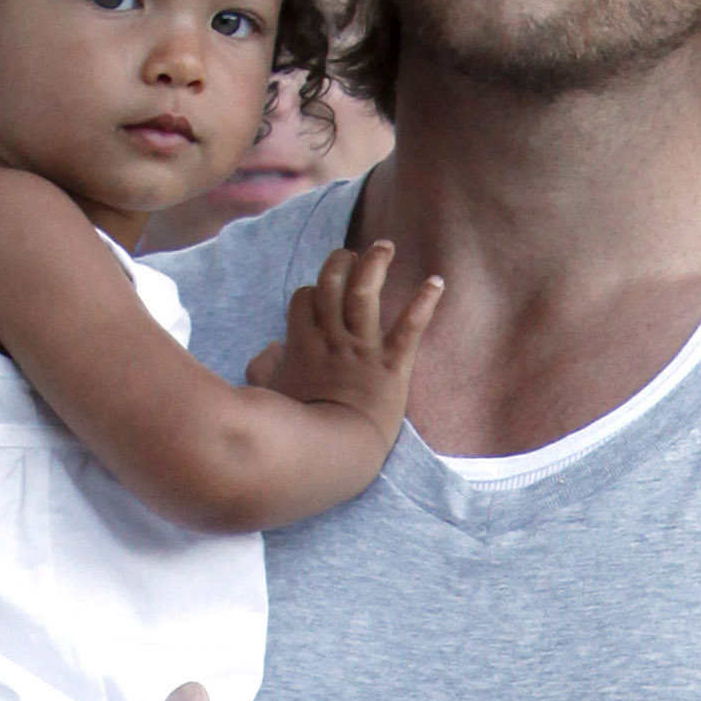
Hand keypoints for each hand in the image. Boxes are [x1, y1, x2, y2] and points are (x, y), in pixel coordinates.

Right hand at [246, 242, 441, 453]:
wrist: (331, 453)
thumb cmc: (298, 432)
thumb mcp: (269, 399)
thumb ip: (263, 370)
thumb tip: (268, 350)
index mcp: (302, 345)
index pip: (304, 300)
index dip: (310, 293)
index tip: (318, 296)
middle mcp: (332, 339)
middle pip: (331, 285)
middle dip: (339, 264)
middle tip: (349, 254)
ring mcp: (362, 350)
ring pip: (365, 293)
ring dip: (374, 265)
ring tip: (384, 246)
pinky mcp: (392, 366)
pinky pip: (410, 327)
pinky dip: (424, 302)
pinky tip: (437, 282)